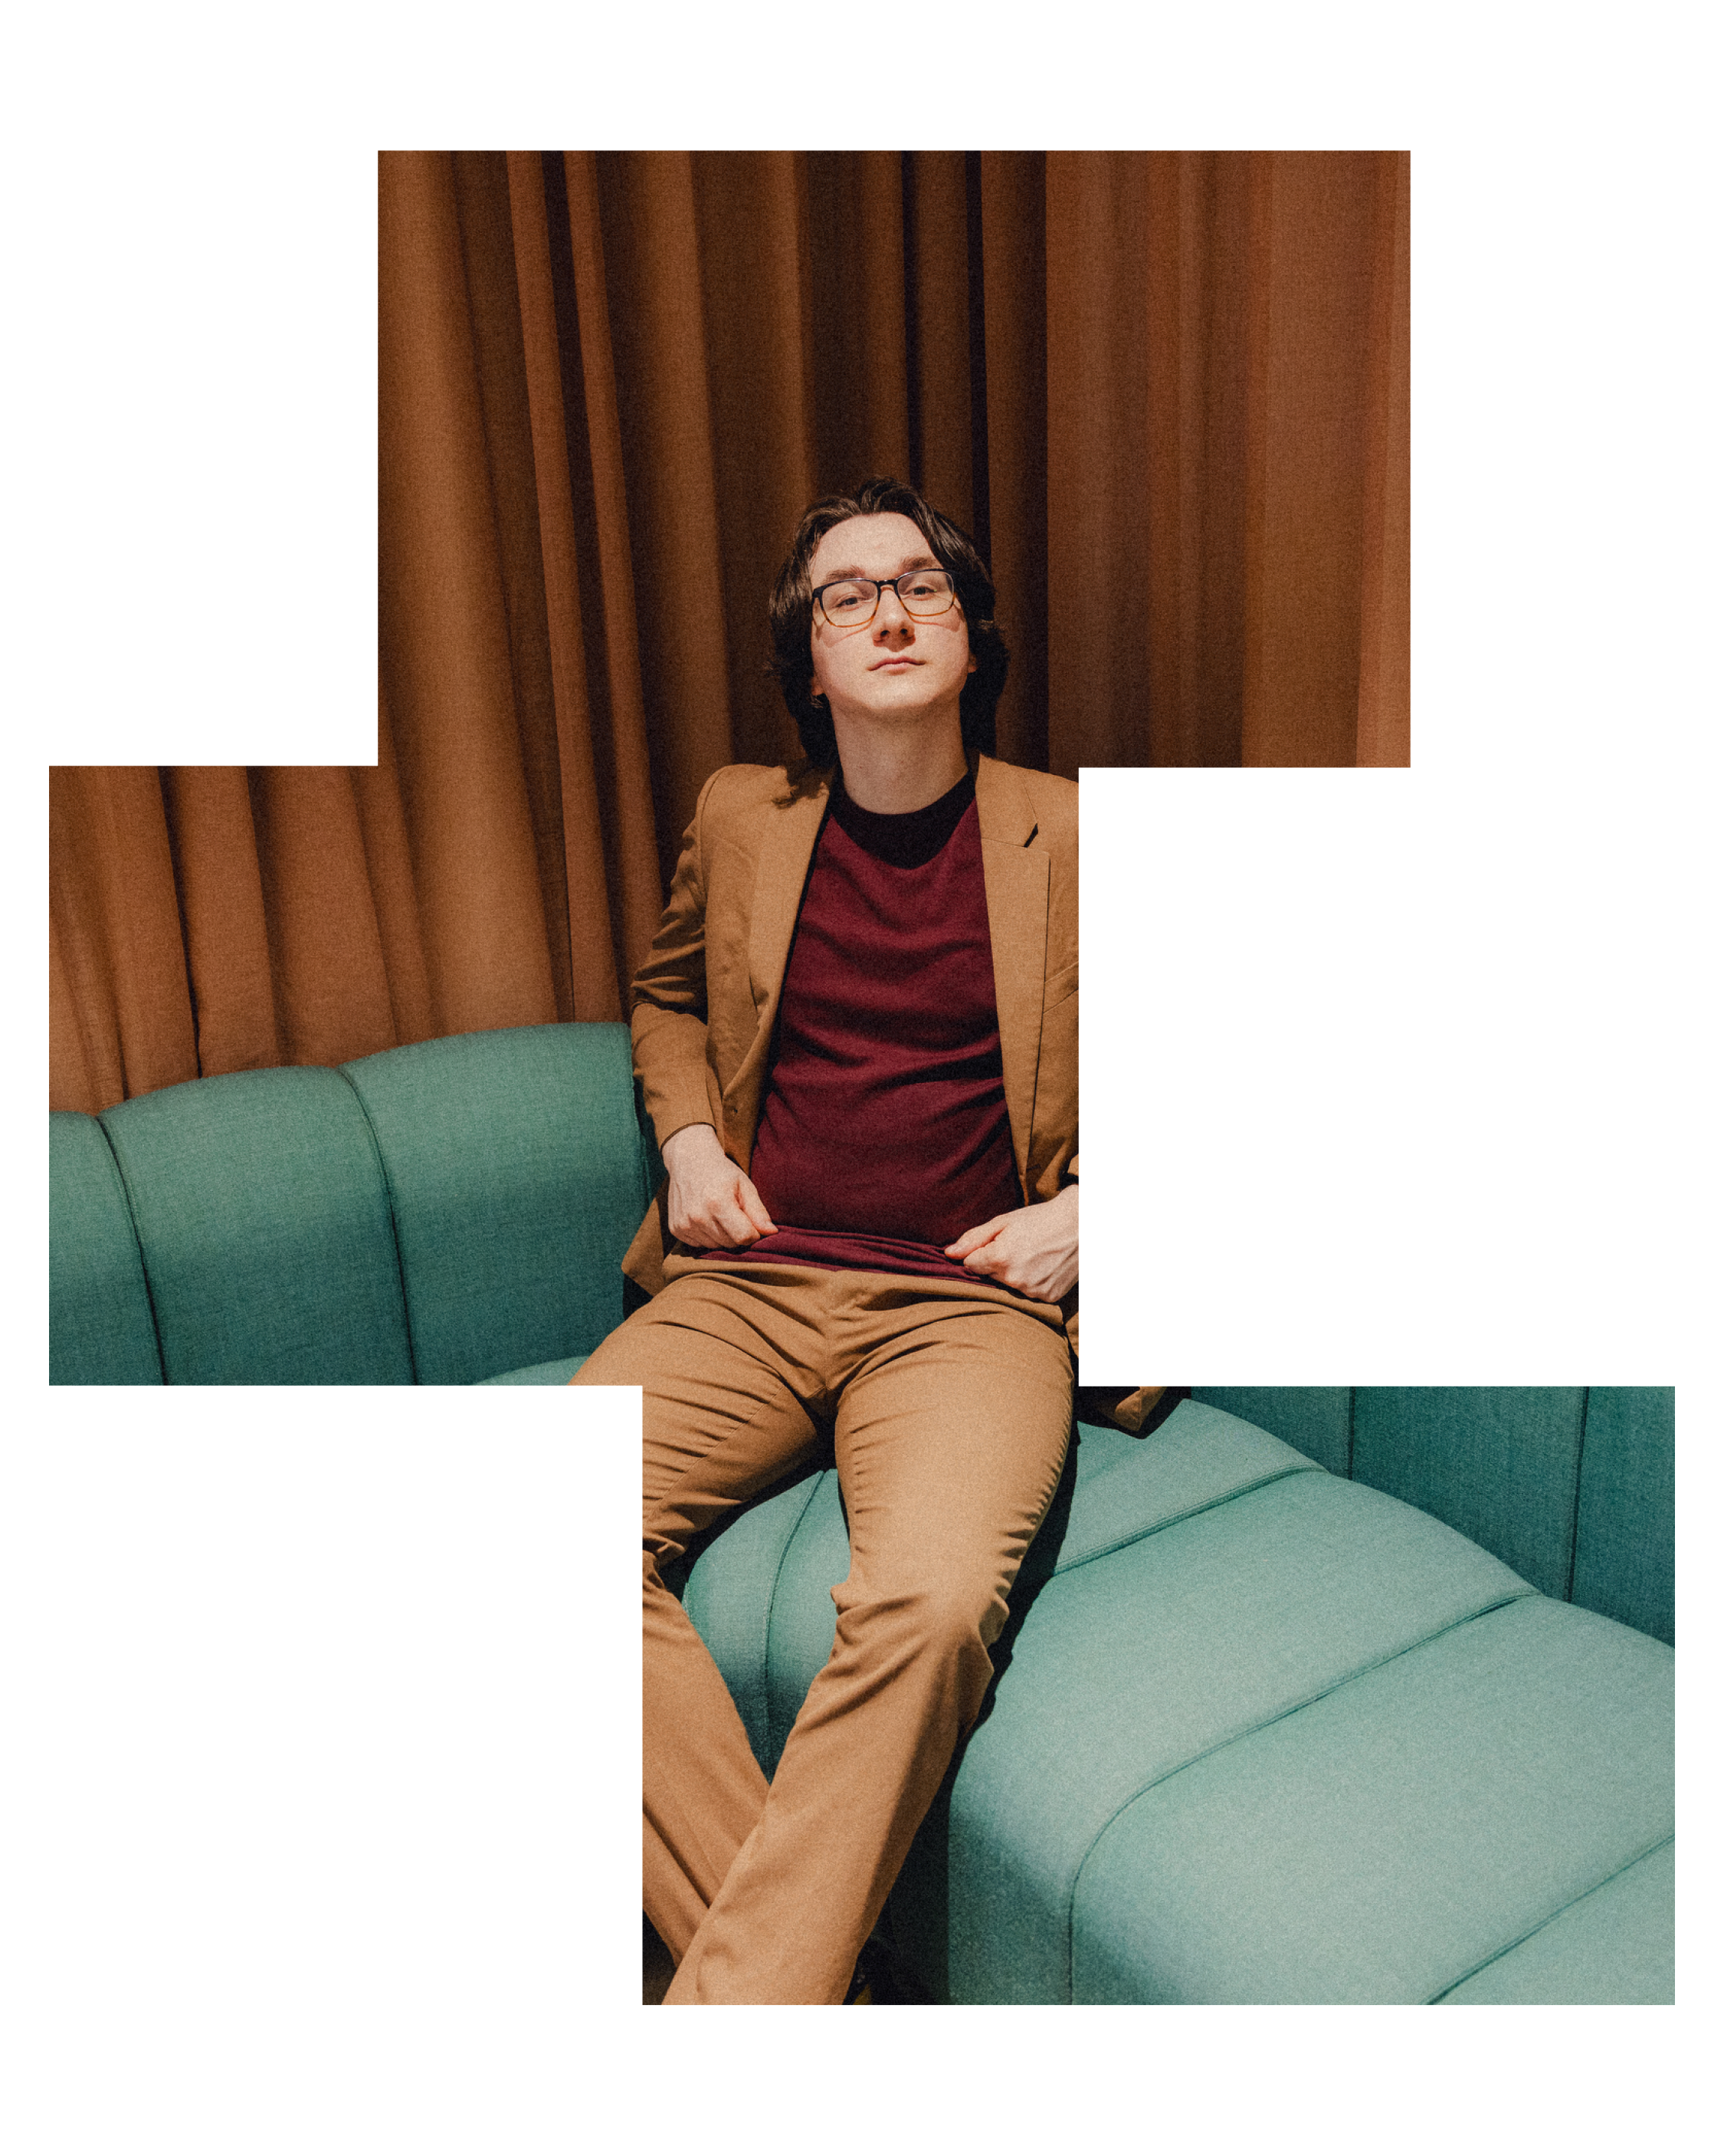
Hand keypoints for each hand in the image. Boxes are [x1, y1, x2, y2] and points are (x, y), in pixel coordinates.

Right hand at [662, 1124, 776, 1248]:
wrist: (689, 1161)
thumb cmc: (721, 1173)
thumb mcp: (745, 1185)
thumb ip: (758, 1211)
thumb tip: (771, 1233)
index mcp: (718, 1203)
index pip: (744, 1237)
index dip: (753, 1233)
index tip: (751, 1221)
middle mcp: (698, 1216)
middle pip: (730, 1244)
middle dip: (737, 1233)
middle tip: (734, 1214)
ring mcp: (684, 1224)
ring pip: (715, 1246)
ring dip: (722, 1236)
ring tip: (718, 1214)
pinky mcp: (676, 1229)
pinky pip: (700, 1245)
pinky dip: (707, 1236)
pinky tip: (705, 1217)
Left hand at [944, 1184, 1077, 1301]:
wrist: (1081, 1225)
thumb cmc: (1040, 1219)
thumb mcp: (1004, 1221)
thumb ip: (974, 1239)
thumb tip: (949, 1254)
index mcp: (1000, 1258)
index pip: (970, 1266)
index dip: (980, 1253)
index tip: (994, 1244)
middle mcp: (1015, 1279)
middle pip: (990, 1277)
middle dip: (996, 1264)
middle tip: (1018, 1246)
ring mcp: (1033, 1291)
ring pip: (1009, 1286)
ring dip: (1014, 1275)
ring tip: (1033, 1255)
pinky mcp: (1048, 1297)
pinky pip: (1029, 1293)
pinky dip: (1032, 1282)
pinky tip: (1043, 1266)